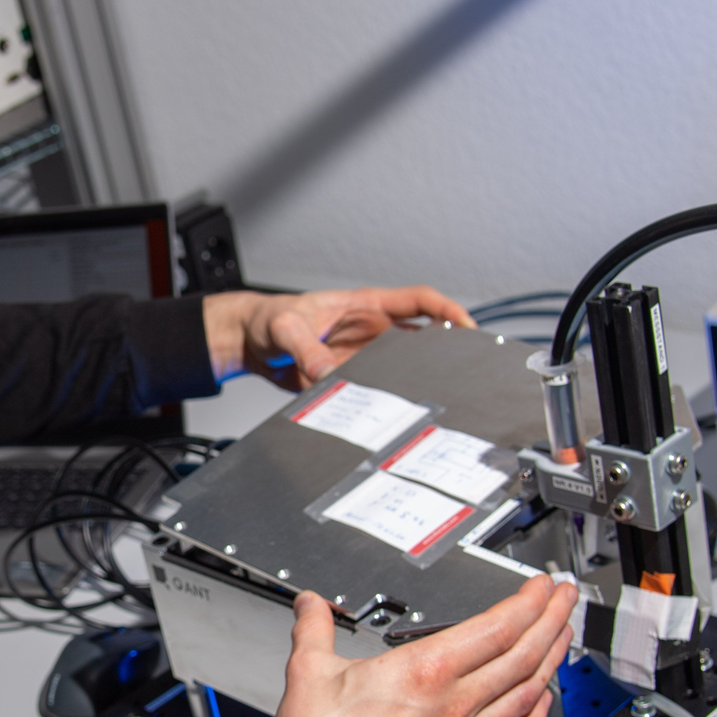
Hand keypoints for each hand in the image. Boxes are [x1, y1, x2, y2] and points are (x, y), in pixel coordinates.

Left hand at [201, 287, 474, 390]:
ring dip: (418, 380)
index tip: (467, 326)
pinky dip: (387, 401)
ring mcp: (365, 355)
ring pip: (405, 367)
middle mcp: (372, 329)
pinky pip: (378, 389)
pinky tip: (394, 415)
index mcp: (365, 305)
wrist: (248, 342)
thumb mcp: (285, 327)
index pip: (419, 301)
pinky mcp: (353, 377)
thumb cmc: (266, 319)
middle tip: (466, 368)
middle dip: (447, 349)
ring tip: (437, 396)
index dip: (448, 310)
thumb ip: (305, 348)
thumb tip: (325, 372)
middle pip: (424, 336)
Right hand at [239, 576, 576, 716]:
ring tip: (563, 638)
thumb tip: (311, 605)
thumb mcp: (309, 671)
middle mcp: (453, 705)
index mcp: (424, 672)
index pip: (496, 628)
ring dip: (551, 661)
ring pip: (525, 694)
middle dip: (552, 620)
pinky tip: (541, 705)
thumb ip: (314, 629)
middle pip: (522, 656)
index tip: (543, 586)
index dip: (529, 602)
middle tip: (567, 598)